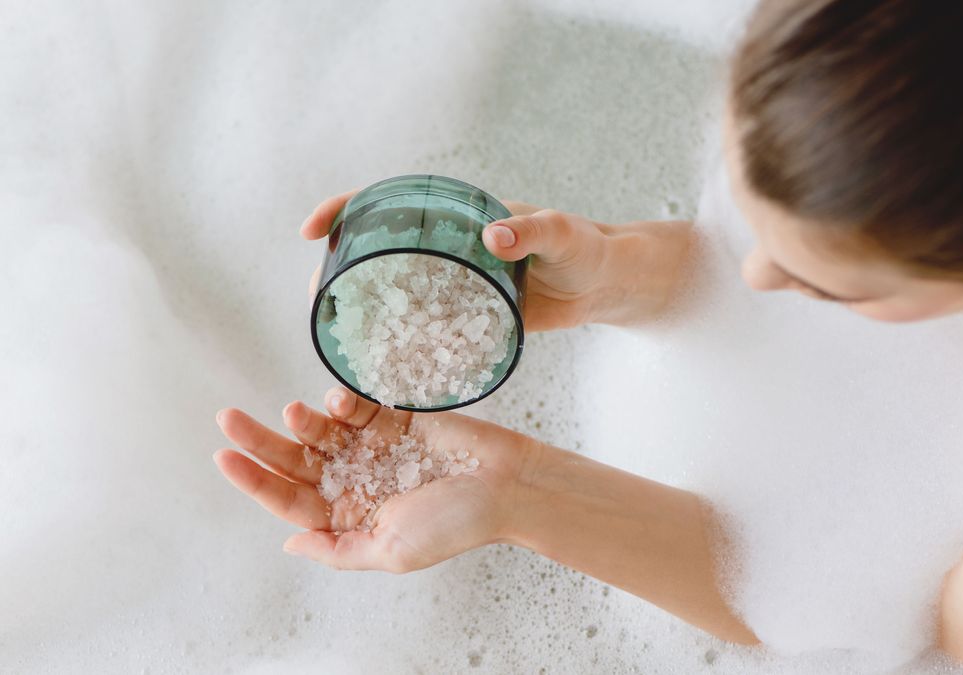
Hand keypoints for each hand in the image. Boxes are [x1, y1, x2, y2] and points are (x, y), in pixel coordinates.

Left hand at [213, 386, 539, 571]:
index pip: (289, 499)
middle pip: (295, 462)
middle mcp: (356, 483)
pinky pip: (357, 409)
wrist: (506, 485)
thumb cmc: (456, 525)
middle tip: (228, 418)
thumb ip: (337, 549)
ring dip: (302, 422)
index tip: (223, 457)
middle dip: (260, 441)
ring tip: (296, 413)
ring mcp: (375, 450)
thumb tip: (287, 545)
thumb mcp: (390, 552)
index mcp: (350, 518)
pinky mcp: (396, 421)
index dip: (255, 479)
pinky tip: (336, 403)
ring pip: (320, 433)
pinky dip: (341, 404)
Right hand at [300, 191, 692, 331]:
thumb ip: (533, 232)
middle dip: (341, 267)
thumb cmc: (588, 248)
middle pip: (379, 249)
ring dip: (364, 308)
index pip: (389, 201)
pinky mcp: (470, 315)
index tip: (314, 229)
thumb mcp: (561, 234)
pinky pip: (427, 325)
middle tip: (320, 297)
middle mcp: (449, 245)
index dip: (346, 209)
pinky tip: (384, 362)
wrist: (610, 284)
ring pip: (396, 290)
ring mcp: (456, 282)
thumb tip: (495, 234)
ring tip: (338, 333)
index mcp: (459, 213)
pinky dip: (404, 339)